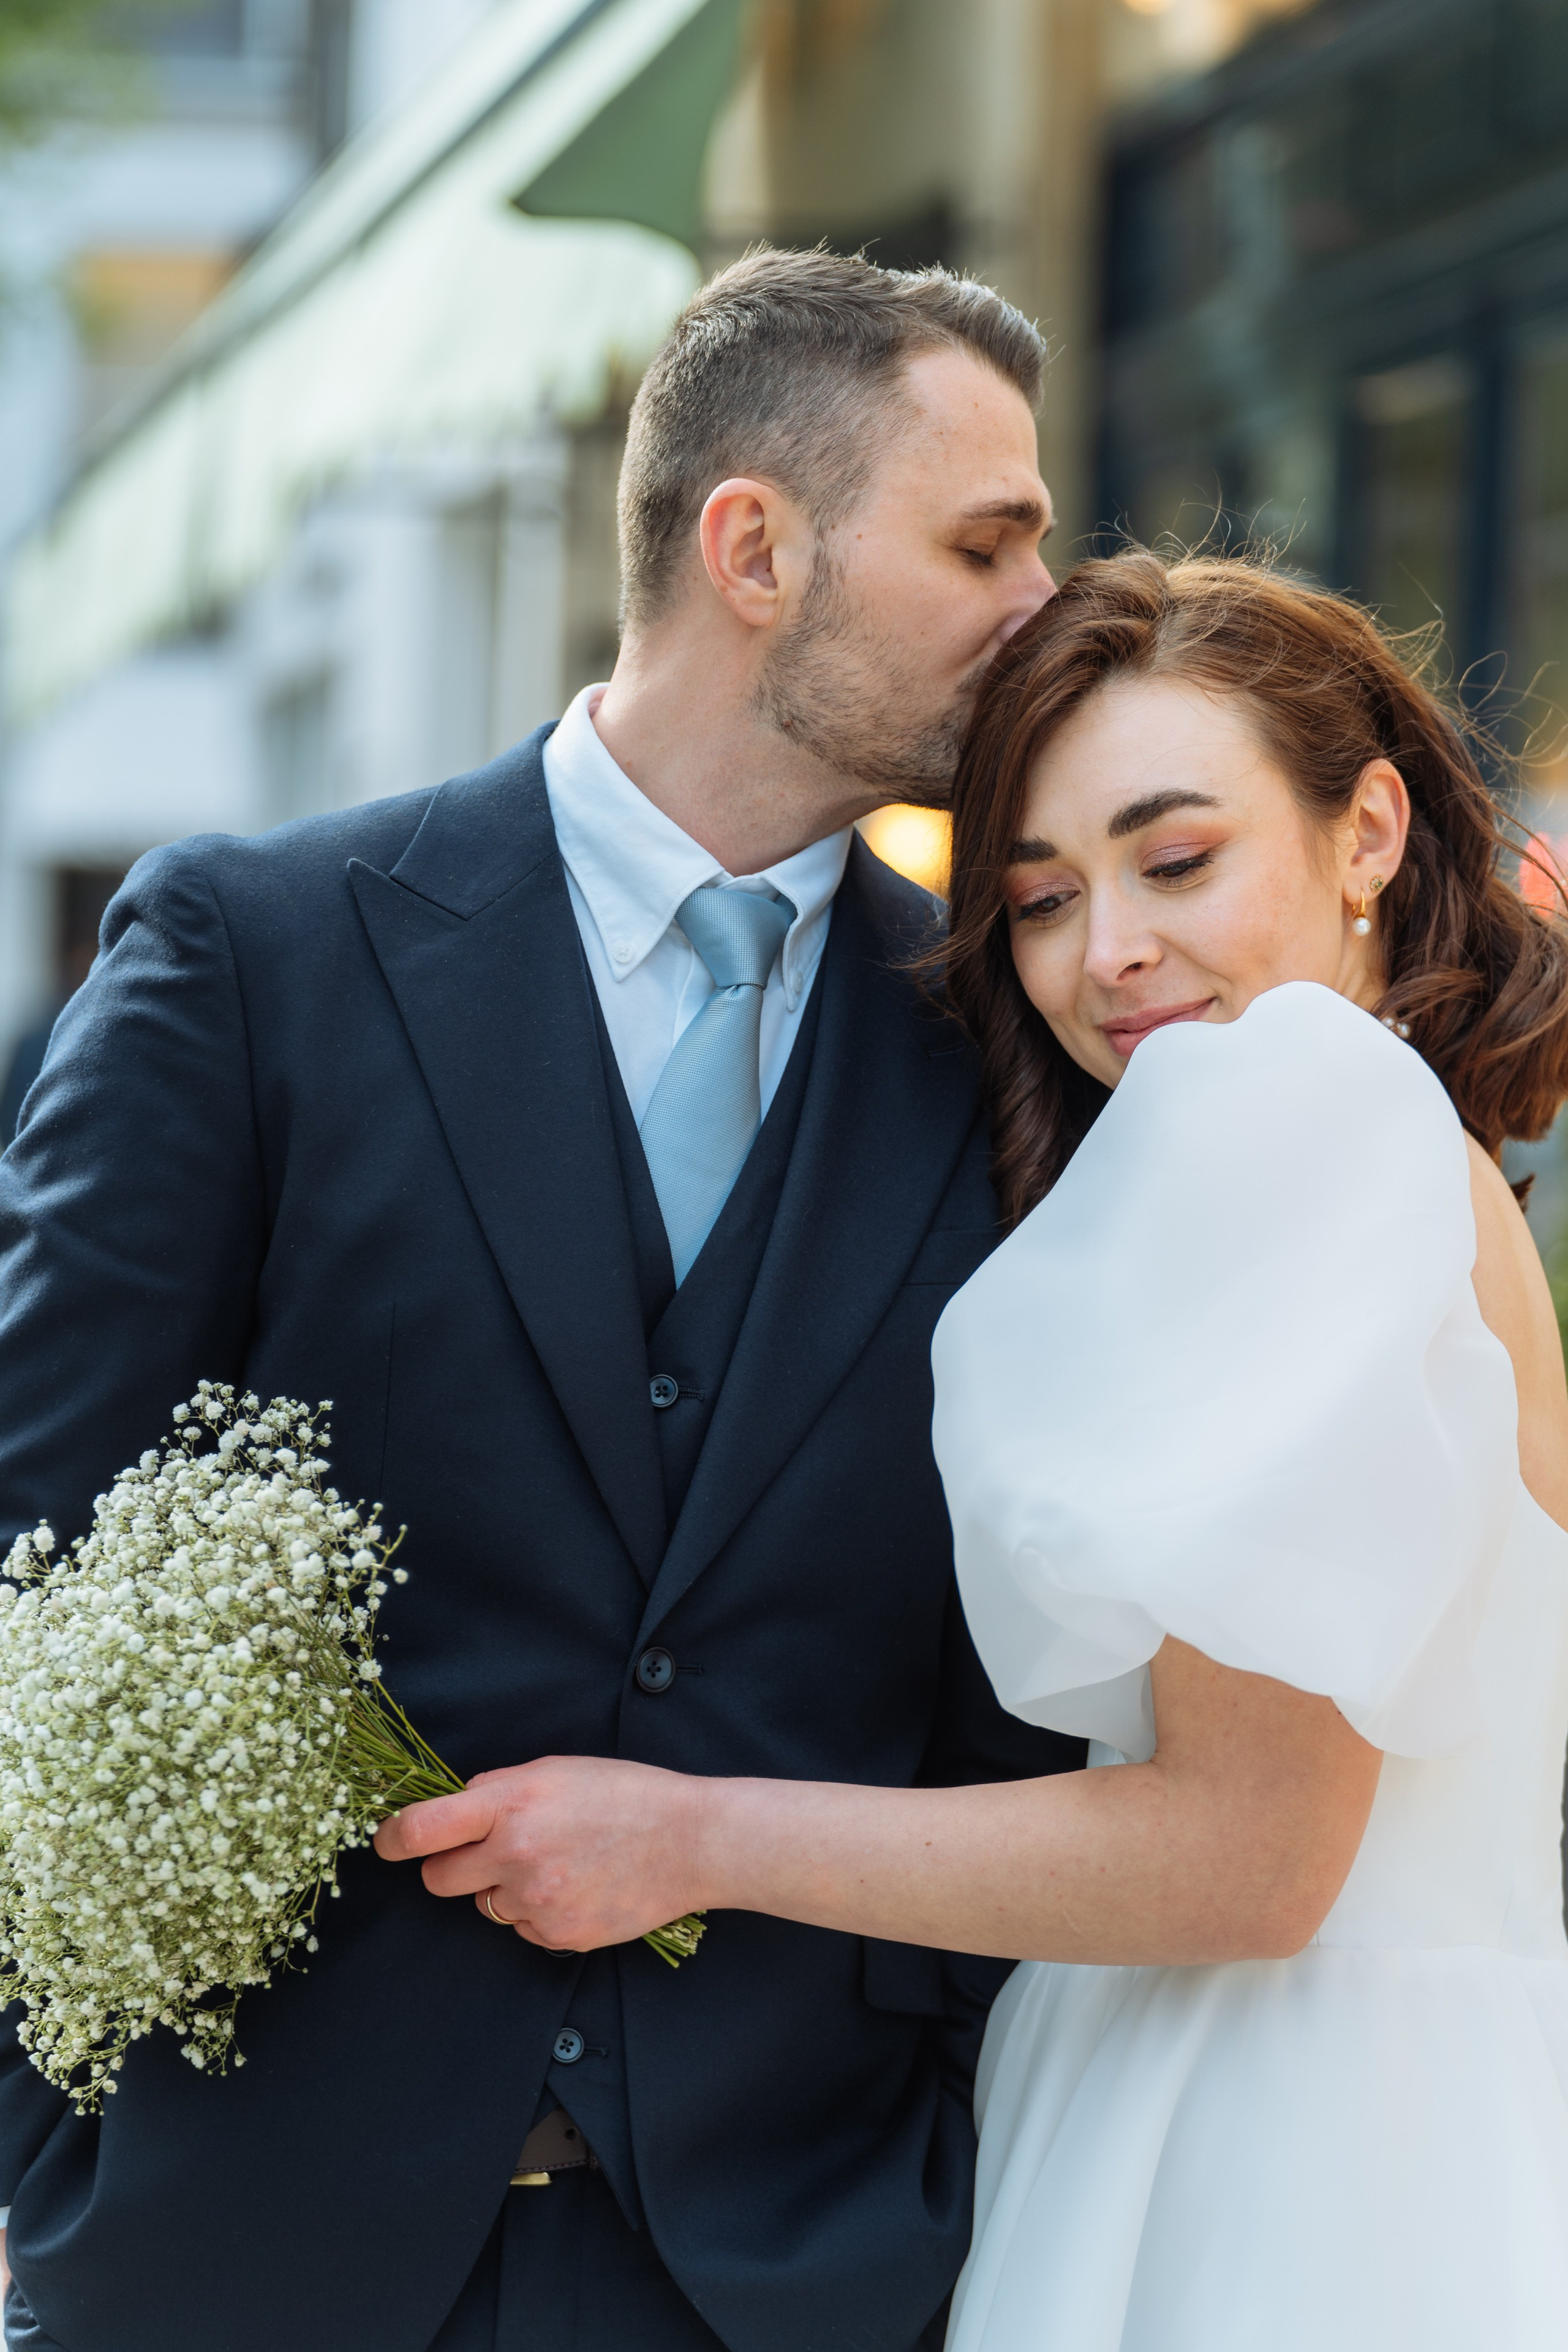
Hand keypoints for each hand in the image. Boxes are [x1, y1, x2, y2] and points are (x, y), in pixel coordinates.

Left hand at [372, 1756, 706, 1949]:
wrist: (690, 1841)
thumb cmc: (625, 1794)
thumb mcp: (555, 1769)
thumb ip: (498, 1789)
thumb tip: (456, 1810)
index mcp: (510, 1803)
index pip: (421, 1830)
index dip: (392, 1839)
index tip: (387, 1843)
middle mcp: (515, 1854)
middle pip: (439, 1881)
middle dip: (453, 1867)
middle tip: (487, 1853)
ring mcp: (536, 1901)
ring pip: (482, 1906)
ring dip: (502, 1889)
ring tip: (554, 1864)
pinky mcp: (558, 1936)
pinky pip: (522, 1928)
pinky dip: (538, 1912)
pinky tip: (575, 1887)